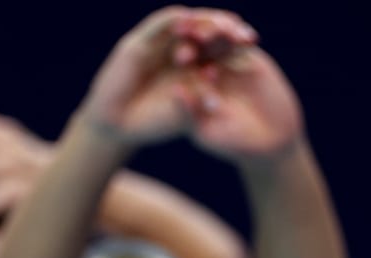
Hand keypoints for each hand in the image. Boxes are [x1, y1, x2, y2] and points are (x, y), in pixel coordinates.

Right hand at [79, 7, 258, 146]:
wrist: (117, 125)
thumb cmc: (153, 123)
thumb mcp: (184, 114)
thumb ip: (198, 97)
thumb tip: (213, 75)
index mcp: (196, 64)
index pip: (221, 46)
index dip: (236, 41)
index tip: (252, 40)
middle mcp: (181, 49)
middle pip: (207, 30)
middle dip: (225, 27)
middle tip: (240, 29)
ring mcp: (160, 44)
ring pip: (186, 23)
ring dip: (203, 21)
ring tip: (218, 23)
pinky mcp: (139, 42)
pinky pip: (159, 24)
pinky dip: (173, 20)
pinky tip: (187, 19)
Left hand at [181, 32, 303, 162]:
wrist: (270, 141)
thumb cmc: (233, 143)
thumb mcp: (208, 131)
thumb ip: (190, 112)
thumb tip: (175, 91)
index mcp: (188, 85)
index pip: (181, 67)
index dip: (182, 59)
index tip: (182, 54)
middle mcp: (203, 69)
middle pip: (197, 48)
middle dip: (198, 39)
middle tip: (198, 33)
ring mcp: (224, 61)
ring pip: (218, 41)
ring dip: (218, 33)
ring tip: (221, 30)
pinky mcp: (246, 56)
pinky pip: (241, 42)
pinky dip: (242, 37)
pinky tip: (245, 35)